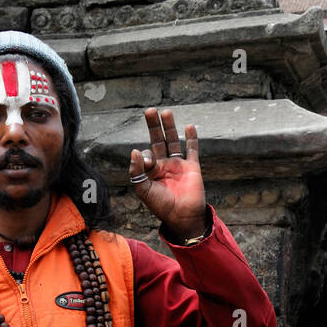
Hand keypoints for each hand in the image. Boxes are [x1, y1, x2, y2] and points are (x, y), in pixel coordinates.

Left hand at [129, 109, 206, 238]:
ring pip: (173, 141)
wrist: (182, 216)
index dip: (145, 156)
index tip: (149, 163)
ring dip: (170, 127)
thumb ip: (136, 171)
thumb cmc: (161, 206)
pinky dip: (191, 138)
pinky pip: (191, 150)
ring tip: (165, 112)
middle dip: (154, 126)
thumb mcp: (143, 190)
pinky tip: (188, 126)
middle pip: (158, 141)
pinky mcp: (192, 167)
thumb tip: (134, 151)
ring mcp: (178, 165)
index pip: (146, 155)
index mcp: (151, 171)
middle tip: (149, 111)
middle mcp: (164, 165)